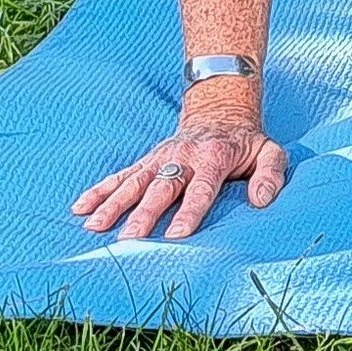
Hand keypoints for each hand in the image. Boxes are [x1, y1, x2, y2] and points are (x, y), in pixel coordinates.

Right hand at [71, 87, 287, 240]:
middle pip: (162, 188)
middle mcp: (183, 157)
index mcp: (214, 157)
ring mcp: (161, 158)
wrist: (221, 111)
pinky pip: (121, 175)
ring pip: (134, 182)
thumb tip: (262, 200)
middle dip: (146, 214)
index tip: (178, 235)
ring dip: (114, 204)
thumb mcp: (270, 151)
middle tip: (130, 239)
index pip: (201, 188)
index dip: (190, 211)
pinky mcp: (147, 160)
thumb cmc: (246, 141)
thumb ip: (271, 174)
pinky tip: (80, 208)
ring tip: (94, 227)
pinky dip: (100, 190)